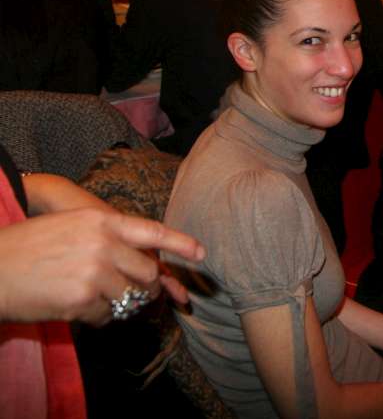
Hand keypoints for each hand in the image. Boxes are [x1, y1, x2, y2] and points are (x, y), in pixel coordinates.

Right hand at [0, 208, 204, 325]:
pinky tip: (76, 308)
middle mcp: (104, 244)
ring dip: (120, 304)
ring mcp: (95, 272)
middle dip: (146, 287)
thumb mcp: (69, 226)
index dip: (180, 243)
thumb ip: (104, 236)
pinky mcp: (83, 300)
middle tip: (138, 294)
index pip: (152, 231)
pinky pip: (107, 315)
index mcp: (101, 221)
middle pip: (147, 273)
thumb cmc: (26, 246)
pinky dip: (97, 317)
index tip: (201, 253)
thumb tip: (137, 257)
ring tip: (96, 299)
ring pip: (130, 297)